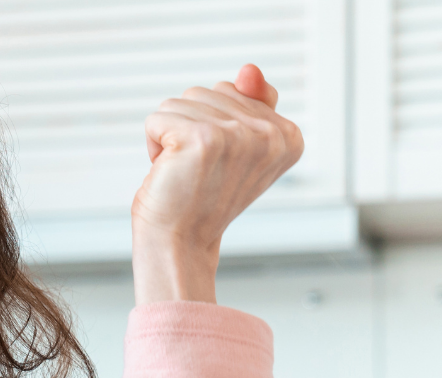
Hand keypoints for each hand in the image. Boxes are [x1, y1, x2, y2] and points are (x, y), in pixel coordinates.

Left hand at [132, 64, 303, 303]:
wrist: (180, 243)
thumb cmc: (202, 197)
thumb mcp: (234, 145)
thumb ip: (248, 102)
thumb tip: (249, 70)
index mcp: (289, 136)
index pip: (234, 90)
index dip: (213, 125)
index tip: (220, 165)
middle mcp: (271, 135)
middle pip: (206, 91)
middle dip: (189, 126)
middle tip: (198, 171)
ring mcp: (238, 136)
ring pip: (180, 102)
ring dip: (170, 136)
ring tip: (184, 172)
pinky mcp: (202, 139)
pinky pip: (158, 117)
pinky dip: (152, 144)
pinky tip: (169, 171)